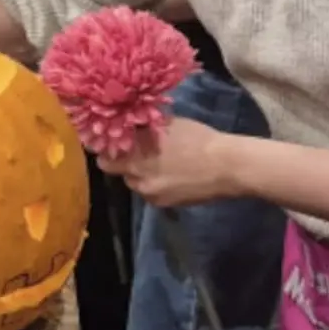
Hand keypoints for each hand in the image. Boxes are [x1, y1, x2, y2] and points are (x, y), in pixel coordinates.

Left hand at [97, 117, 237, 206]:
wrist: (225, 166)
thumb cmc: (197, 138)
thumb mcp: (166, 125)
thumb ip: (143, 129)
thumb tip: (128, 125)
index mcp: (134, 154)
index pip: (103, 156)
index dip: (104, 149)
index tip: (108, 143)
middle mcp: (136, 176)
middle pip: (116, 171)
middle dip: (122, 162)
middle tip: (136, 153)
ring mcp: (149, 193)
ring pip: (134, 183)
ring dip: (139, 174)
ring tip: (157, 164)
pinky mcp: (163, 204)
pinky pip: (150, 193)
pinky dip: (154, 185)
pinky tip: (170, 176)